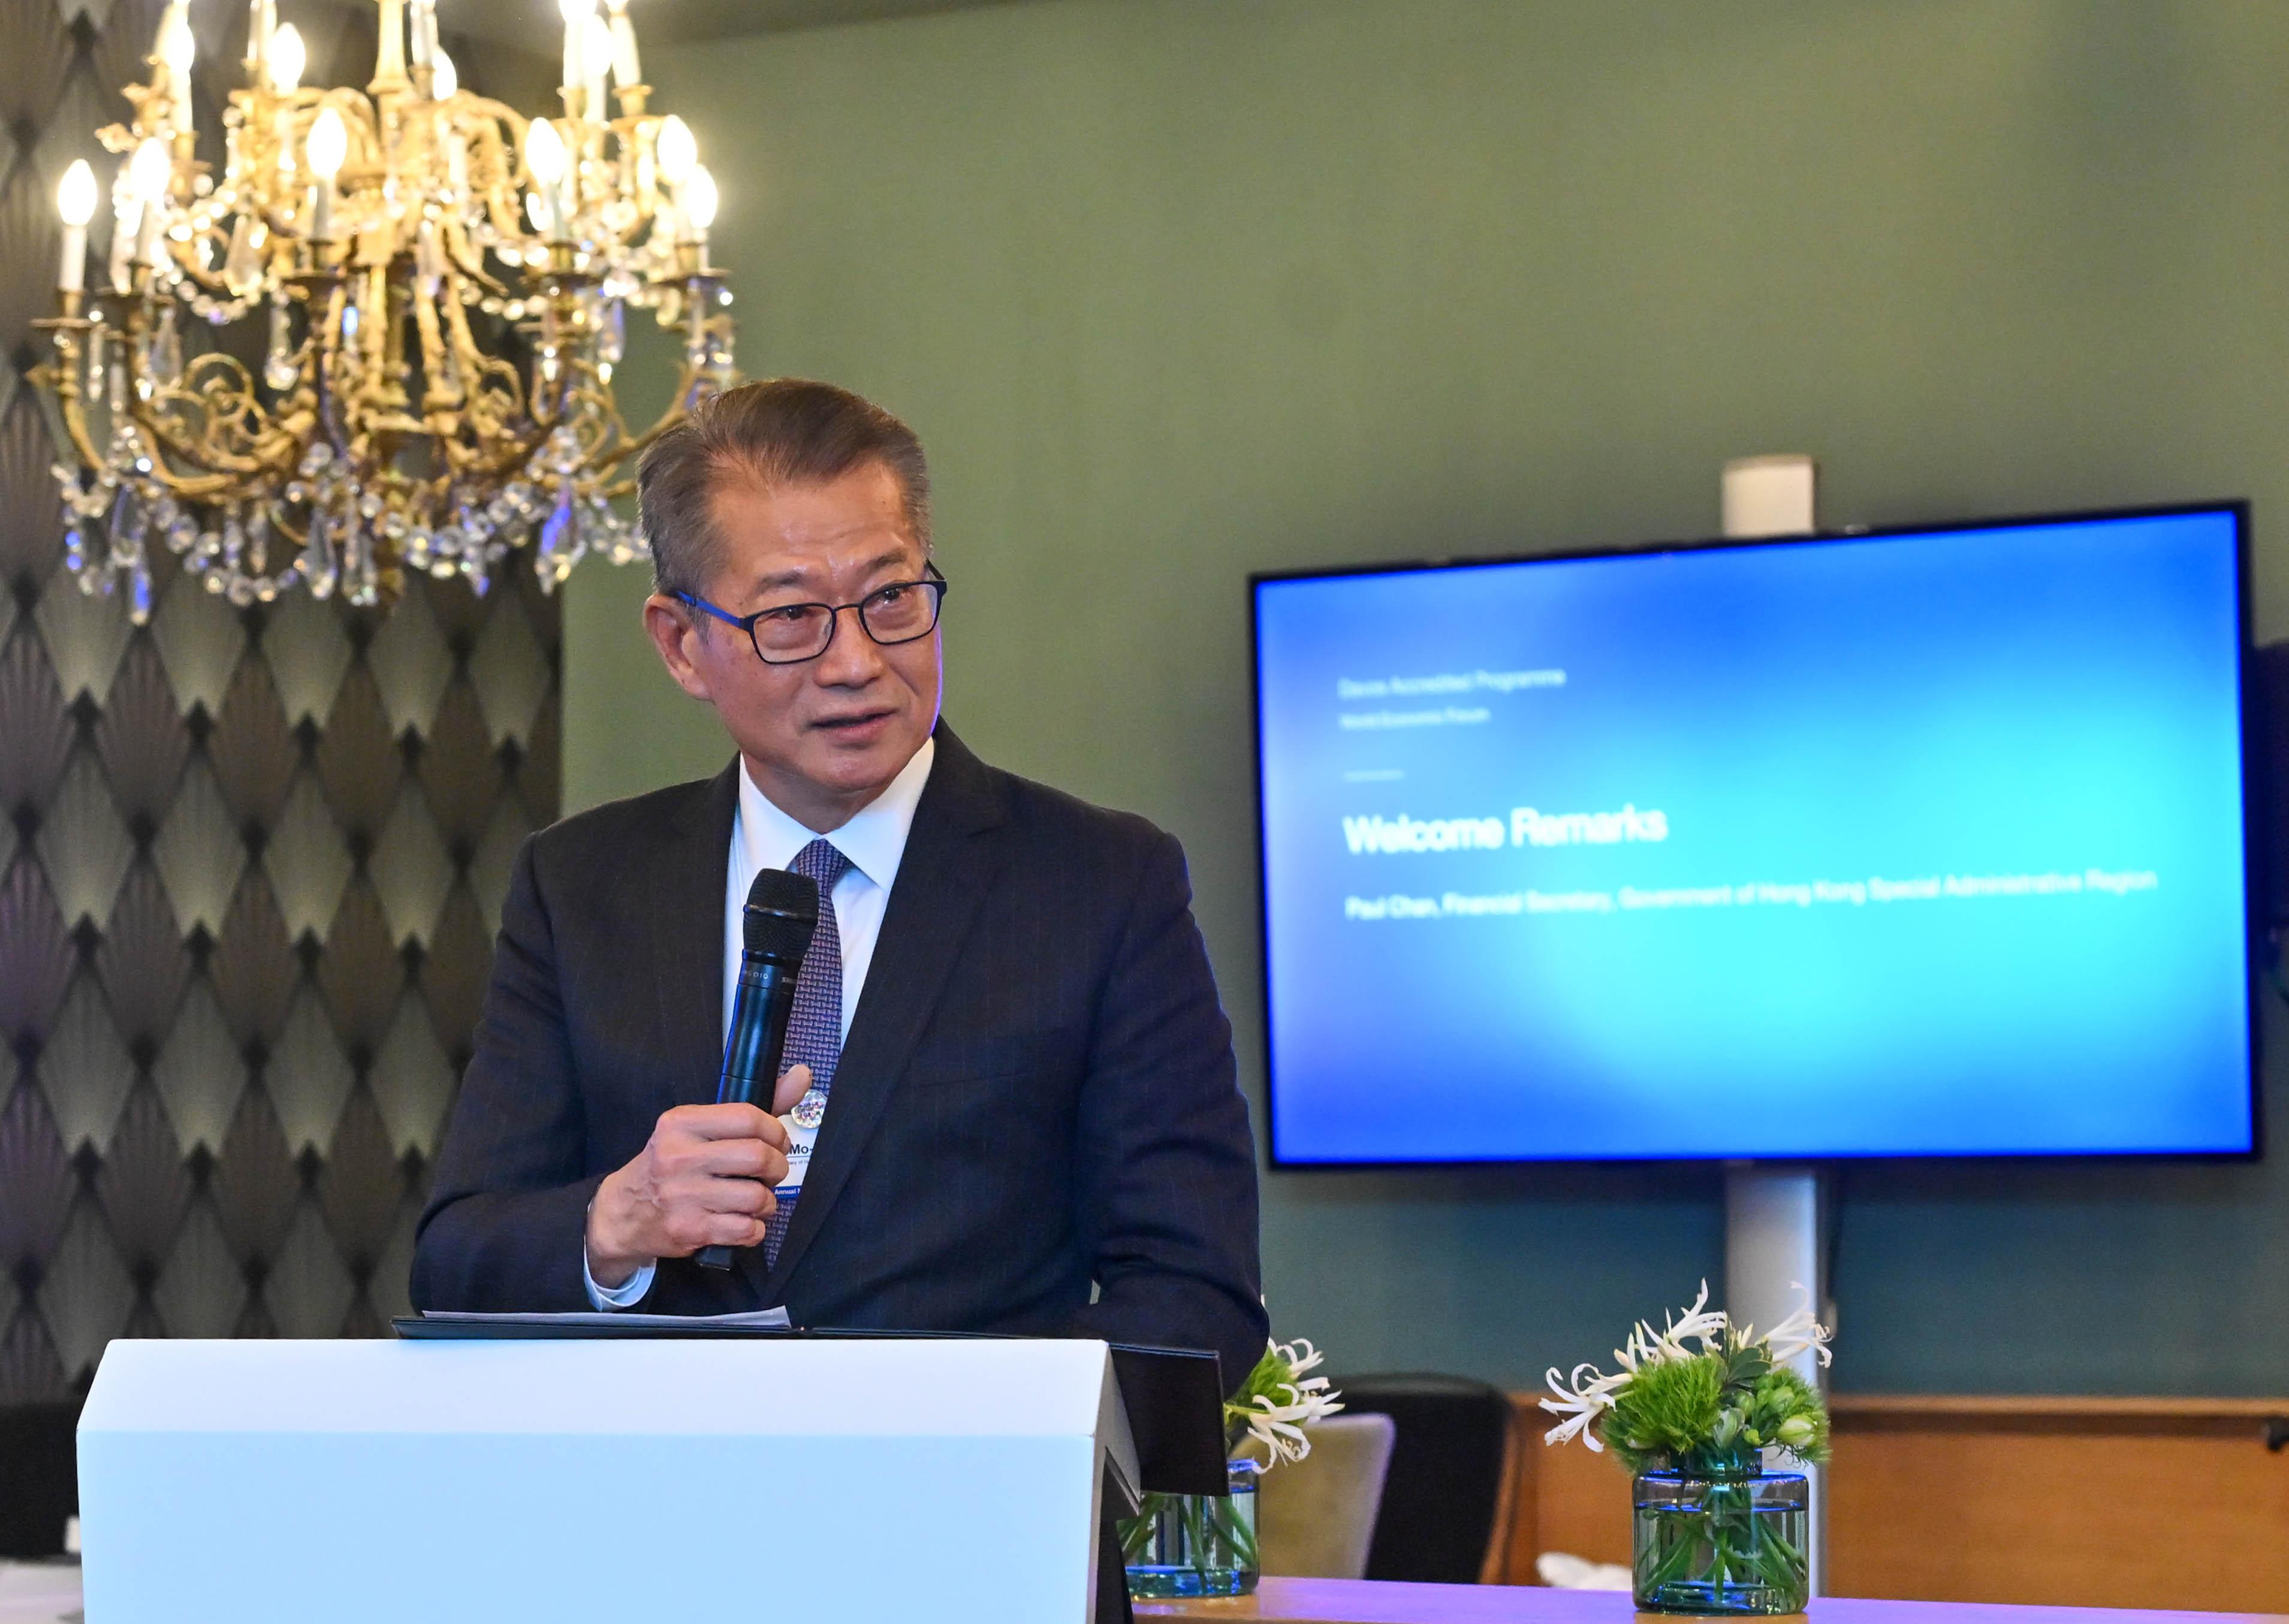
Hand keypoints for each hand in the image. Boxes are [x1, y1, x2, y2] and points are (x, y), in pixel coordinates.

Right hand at [585, 1064, 815, 1284]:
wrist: (624, 1212)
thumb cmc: (671, 1165)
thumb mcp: (699, 1129)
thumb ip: (753, 1108)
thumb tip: (803, 1074)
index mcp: (681, 1124)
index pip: (748, 1118)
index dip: (776, 1131)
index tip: (776, 1142)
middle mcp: (679, 1157)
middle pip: (758, 1157)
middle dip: (777, 1167)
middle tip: (770, 1173)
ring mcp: (683, 1195)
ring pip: (757, 1197)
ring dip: (767, 1202)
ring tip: (756, 1199)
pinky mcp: (689, 1229)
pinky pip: (746, 1229)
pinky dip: (755, 1229)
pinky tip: (743, 1222)